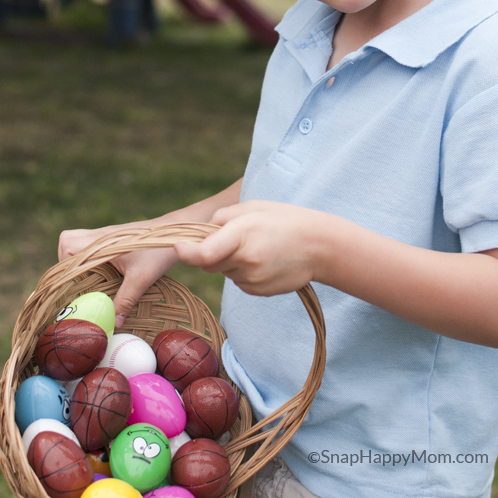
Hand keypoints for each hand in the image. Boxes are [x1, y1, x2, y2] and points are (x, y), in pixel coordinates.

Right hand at [58, 225, 176, 327]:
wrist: (178, 231)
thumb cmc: (158, 252)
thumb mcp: (141, 279)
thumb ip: (125, 301)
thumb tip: (112, 324)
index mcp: (101, 243)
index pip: (67, 247)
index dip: (65, 266)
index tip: (72, 285)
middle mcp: (99, 235)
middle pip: (66, 241)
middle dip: (66, 262)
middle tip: (77, 281)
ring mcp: (106, 234)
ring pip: (77, 240)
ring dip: (77, 258)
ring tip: (86, 278)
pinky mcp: (113, 236)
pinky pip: (90, 243)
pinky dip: (89, 256)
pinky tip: (101, 271)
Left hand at [175, 201, 323, 296]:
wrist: (319, 246)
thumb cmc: (284, 220)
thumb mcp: (252, 207)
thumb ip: (222, 218)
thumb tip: (201, 234)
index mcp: (241, 234)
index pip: (203, 254)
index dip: (186, 252)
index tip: (179, 247)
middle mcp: (245, 260)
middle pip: (209, 263)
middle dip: (211, 252)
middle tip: (234, 237)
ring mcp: (252, 279)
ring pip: (224, 272)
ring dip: (230, 261)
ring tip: (257, 247)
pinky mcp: (258, 291)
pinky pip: (239, 281)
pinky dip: (243, 271)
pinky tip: (263, 260)